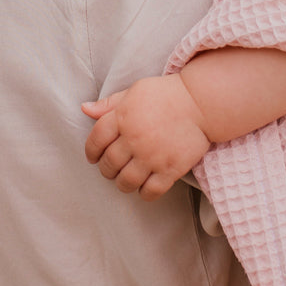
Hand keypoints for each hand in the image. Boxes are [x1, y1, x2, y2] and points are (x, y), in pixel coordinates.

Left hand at [82, 75, 211, 200]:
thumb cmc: (166, 94)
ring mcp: (152, 156)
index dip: (91, 152)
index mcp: (122, 117)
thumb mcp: (134, 92)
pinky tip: (145, 187)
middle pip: (109, 164)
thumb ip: (109, 104)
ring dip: (122, 184)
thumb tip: (84, 109)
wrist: (201, 102)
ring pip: (126, 181)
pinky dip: (144, 193)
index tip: (94, 157)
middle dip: (107, 170)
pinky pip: (150, 191)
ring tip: (127, 179)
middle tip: (112, 169)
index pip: (95, 141)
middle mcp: (134, 138)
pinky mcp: (170, 169)